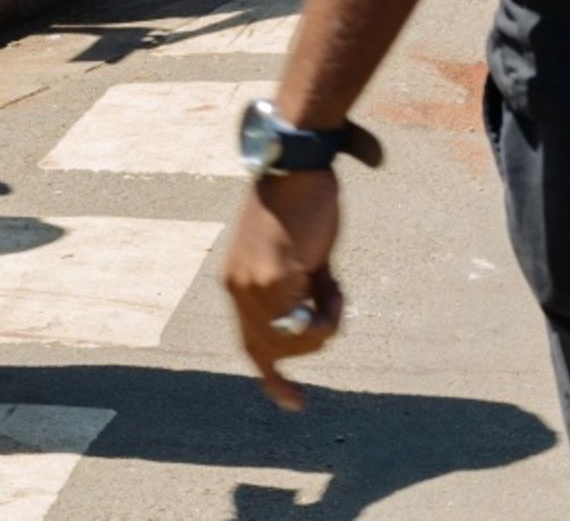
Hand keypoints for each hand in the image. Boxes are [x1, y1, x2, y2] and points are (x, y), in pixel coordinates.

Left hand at [223, 170, 344, 409]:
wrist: (297, 165)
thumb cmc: (302, 204)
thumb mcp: (298, 260)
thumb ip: (298, 296)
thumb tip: (313, 329)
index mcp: (238, 282)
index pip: (251, 344)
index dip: (273, 377)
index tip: (295, 403)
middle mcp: (238, 289)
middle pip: (281, 350)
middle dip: (315, 334)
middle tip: (332, 296)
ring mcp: (252, 287)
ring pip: (300, 341)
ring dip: (327, 320)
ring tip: (328, 277)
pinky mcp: (272, 281)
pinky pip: (311, 325)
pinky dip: (330, 310)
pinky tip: (328, 276)